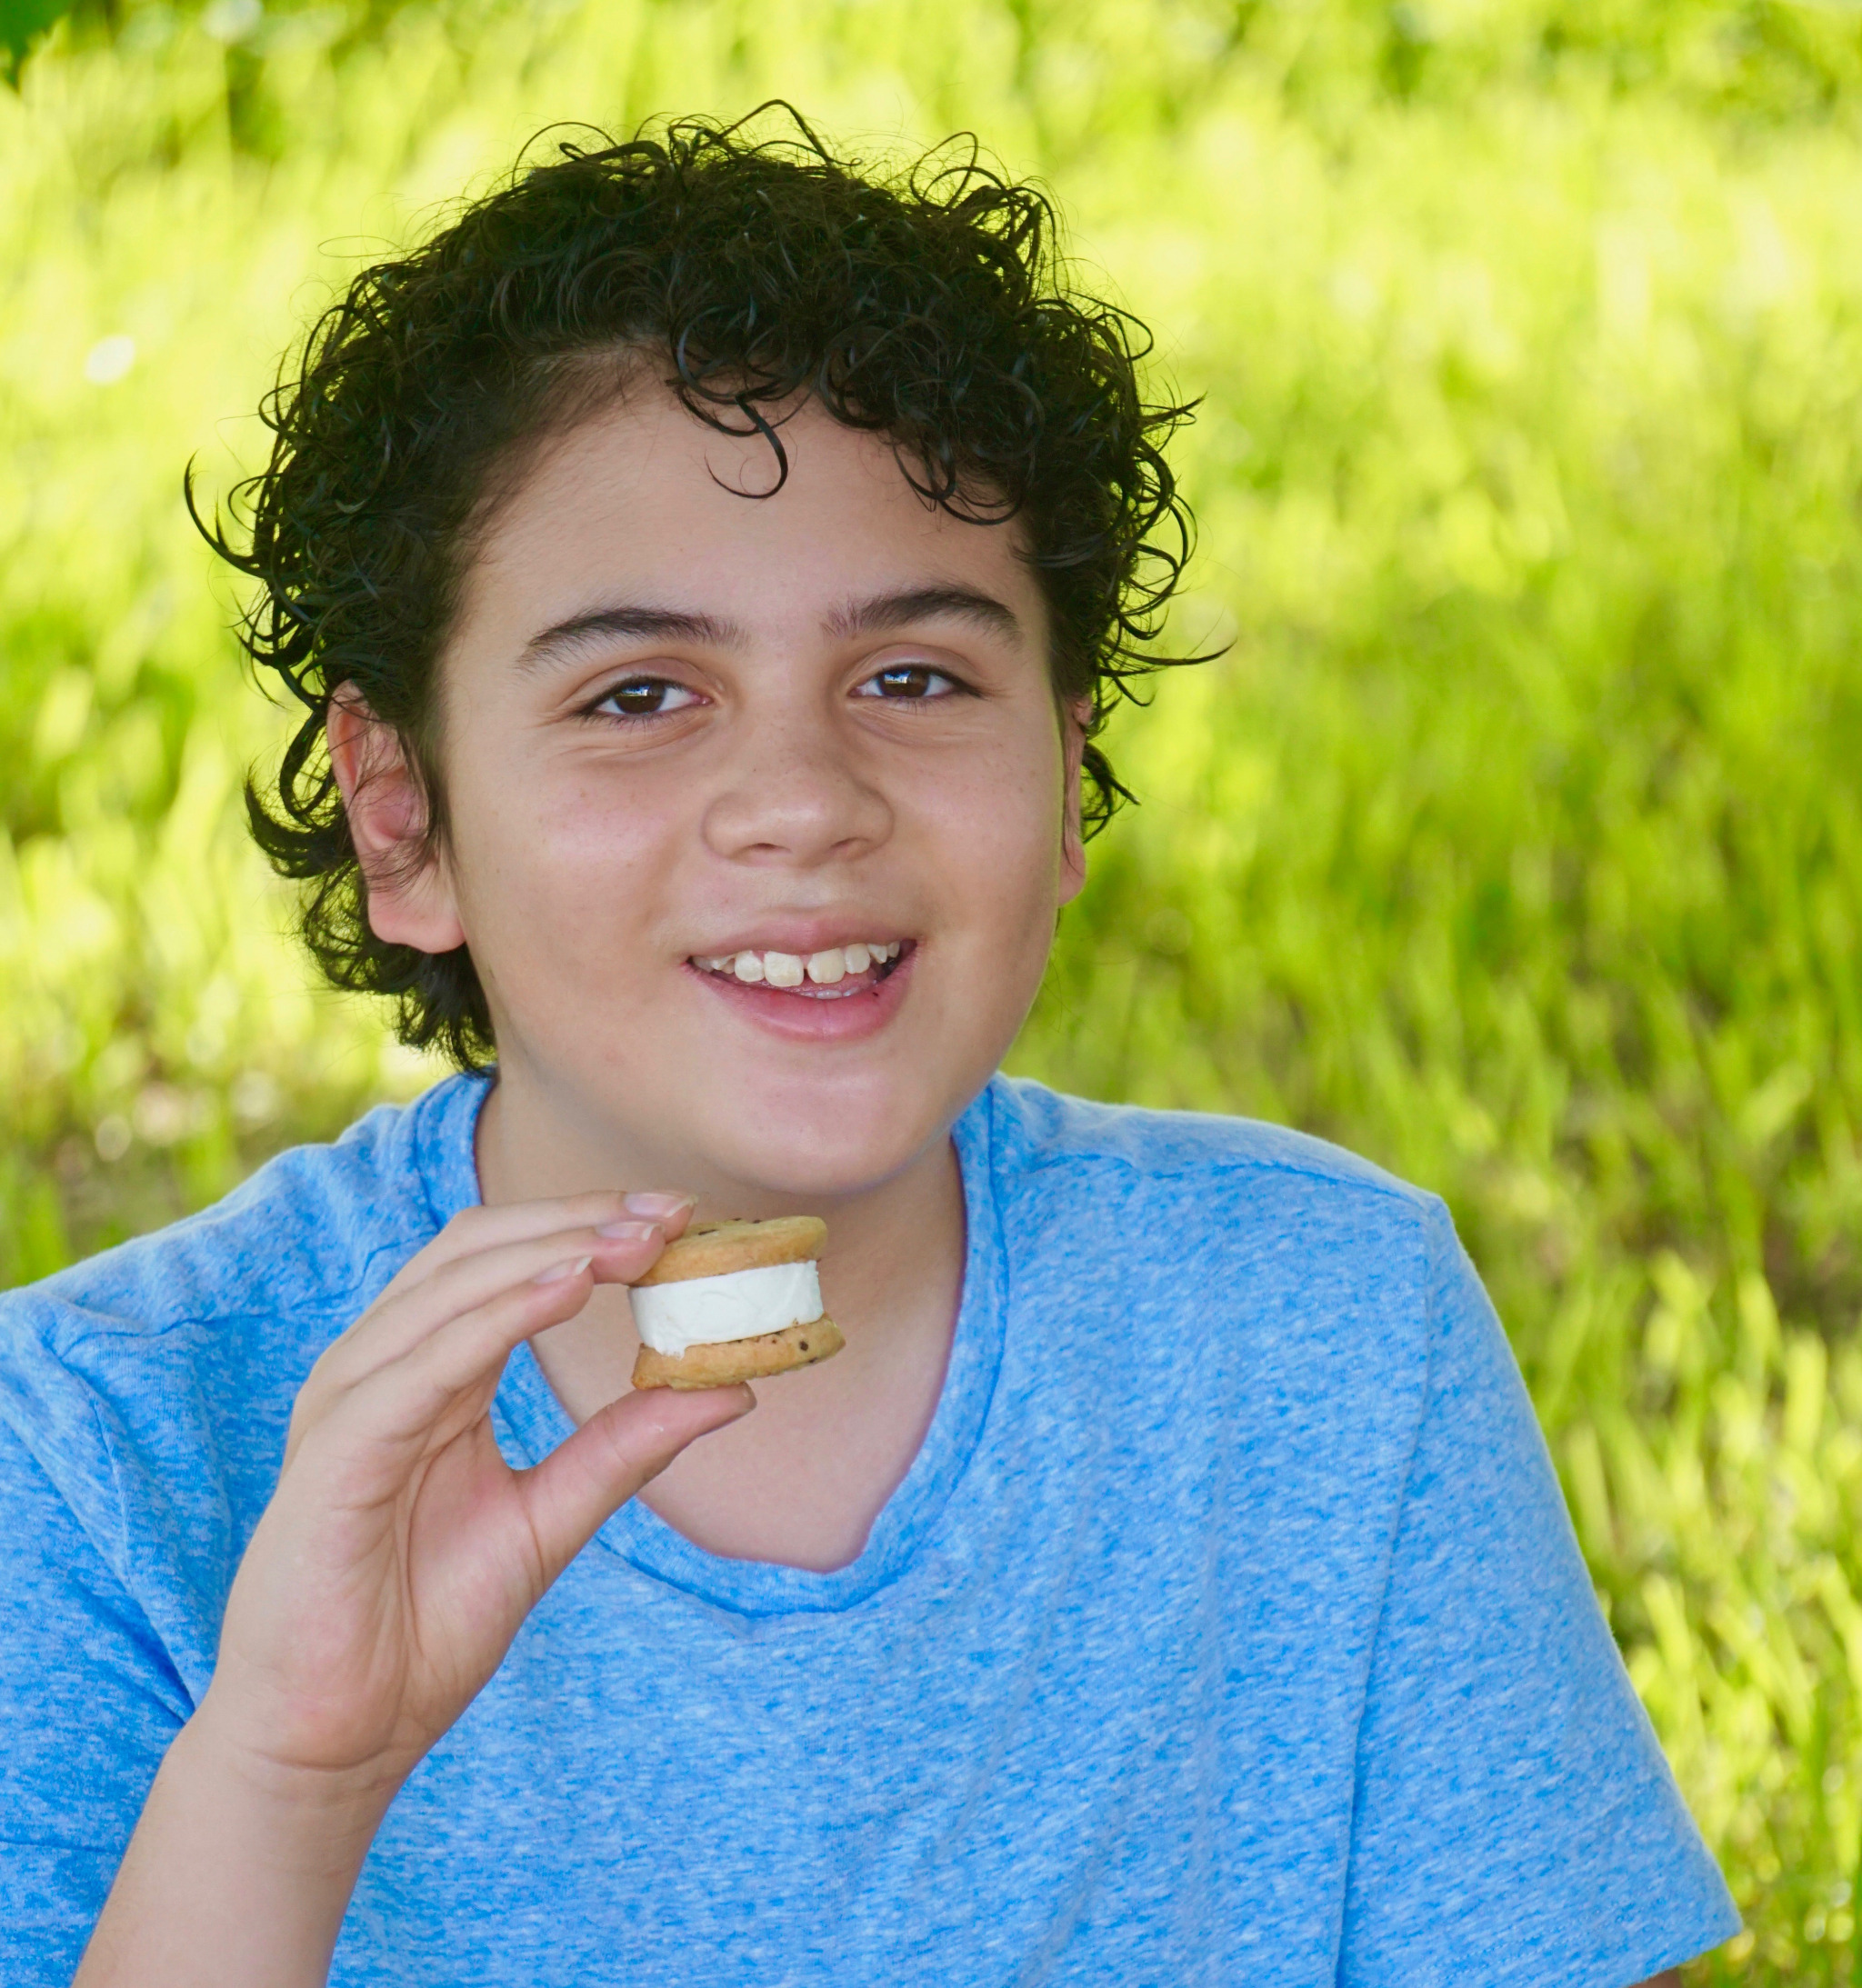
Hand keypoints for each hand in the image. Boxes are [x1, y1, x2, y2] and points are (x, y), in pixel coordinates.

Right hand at [195, 1190, 750, 1806]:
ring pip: (452, 1287)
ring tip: (637, 1240)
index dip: (590, 1227)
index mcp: (428, 1374)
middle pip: (478, 1249)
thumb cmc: (424, 1626)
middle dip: (579, 1221)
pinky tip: (569, 1288)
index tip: (683, 1217)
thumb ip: (626, 1447)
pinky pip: (421, 1365)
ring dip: (551, 1251)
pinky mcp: (335, 1454)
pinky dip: (497, 1318)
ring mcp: (351, 1403)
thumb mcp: (551, 1519)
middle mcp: (383, 1369)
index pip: (507, 1263)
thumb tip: (732, 1388)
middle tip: (672, 1214)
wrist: (338, 1738)